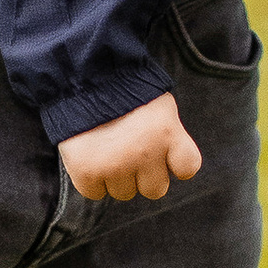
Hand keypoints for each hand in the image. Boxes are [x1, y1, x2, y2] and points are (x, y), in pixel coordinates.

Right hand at [59, 94, 204, 202]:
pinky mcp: (87, 172)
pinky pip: (95, 193)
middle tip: (128, 150)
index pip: (187, 167)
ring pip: (123, 193)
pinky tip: (90, 156)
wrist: (80, 74)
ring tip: (106, 147)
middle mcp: (145, 152)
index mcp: (167, 131)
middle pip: (155, 189)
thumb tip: (167, 167)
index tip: (163, 152)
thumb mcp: (157, 105)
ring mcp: (115, 165)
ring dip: (116, 177)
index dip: (174, 163)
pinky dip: (91, 180)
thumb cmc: (122, 90)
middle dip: (143, 174)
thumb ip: (167, 135)